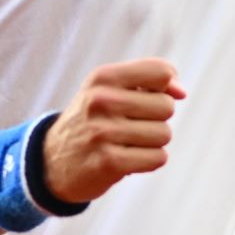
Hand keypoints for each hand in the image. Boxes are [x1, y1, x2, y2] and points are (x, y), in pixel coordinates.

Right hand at [43, 60, 184, 205]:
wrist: (53, 161)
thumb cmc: (94, 120)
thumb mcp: (110, 90)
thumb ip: (149, 81)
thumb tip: (181, 92)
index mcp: (102, 77)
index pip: (161, 72)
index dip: (166, 87)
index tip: (150, 97)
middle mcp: (101, 101)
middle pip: (167, 106)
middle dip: (157, 119)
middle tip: (131, 125)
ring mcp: (103, 132)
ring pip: (164, 134)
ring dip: (152, 142)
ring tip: (127, 143)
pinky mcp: (109, 162)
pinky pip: (158, 158)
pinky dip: (149, 161)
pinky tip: (128, 159)